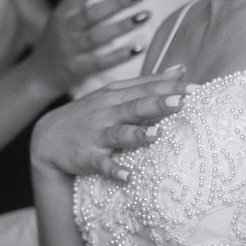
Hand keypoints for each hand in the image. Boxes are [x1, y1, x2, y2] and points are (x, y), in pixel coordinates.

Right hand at [30, 69, 186, 179]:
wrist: (48, 137)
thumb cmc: (92, 114)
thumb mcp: (115, 94)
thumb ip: (148, 83)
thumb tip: (181, 70)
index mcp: (116, 95)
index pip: (146, 88)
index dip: (170, 88)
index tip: (196, 88)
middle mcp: (107, 112)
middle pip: (135, 106)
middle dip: (157, 103)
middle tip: (181, 101)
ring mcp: (97, 134)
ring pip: (119, 133)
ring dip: (137, 134)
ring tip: (156, 134)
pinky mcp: (87, 156)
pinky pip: (101, 164)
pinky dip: (113, 170)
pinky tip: (127, 176)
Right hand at [32, 0, 152, 91]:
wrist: (38, 76)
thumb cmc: (55, 41)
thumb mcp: (60, 16)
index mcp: (61, 13)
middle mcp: (65, 29)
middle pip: (93, 13)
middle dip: (119, 1)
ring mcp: (70, 50)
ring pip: (98, 36)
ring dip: (123, 25)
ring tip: (146, 15)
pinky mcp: (77, 69)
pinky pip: (100, 62)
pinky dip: (120, 55)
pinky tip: (138, 47)